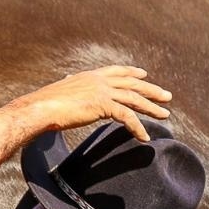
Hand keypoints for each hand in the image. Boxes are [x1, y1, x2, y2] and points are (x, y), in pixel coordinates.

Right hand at [12, 65, 170, 142]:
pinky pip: (127, 116)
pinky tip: (144, 137)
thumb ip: (70, 85)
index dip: (132, 72)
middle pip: (132, 84)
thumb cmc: (46, 103)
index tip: (144, 74)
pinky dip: (137, 127)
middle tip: (167, 96)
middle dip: (151, 90)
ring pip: (135, 98)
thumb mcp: (61, 90)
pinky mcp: (103, 105)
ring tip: (165, 116)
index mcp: (91, 76)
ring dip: (152, 108)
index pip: (117, 71)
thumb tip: (68, 80)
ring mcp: (103, 91)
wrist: (41, 108)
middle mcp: (99, 80)